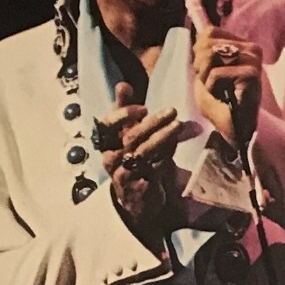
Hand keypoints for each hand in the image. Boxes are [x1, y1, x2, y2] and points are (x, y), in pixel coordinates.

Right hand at [99, 82, 182, 239]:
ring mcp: (123, 174)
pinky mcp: (137, 188)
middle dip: (152, 122)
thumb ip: (124, 111)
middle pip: (130, 137)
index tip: (143, 108)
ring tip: (178, 125)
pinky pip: (153, 168)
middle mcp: (111, 158)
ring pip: (142, 153)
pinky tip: (175, 145)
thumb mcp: (126, 135)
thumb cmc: (131, 161)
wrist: (135, 200)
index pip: (106, 125)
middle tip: (172, 111)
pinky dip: (165, 155)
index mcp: (106, 143)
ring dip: (162, 137)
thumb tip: (122, 84)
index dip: (123, 114)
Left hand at [192, 27, 262, 146]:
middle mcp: (252, 49)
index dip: (199, 53)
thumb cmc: (220, 102)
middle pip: (206, 44)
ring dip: (206, 79)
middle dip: (201, 68)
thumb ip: (202, 51)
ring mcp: (253, 61)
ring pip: (210, 56)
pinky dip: (212, 89)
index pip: (209, 32)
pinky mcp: (251, 75)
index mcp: (242, 44)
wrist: (235, 130)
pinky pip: (216, 74)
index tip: (207, 72)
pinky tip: (224, 98)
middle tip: (213, 85)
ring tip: (218, 91)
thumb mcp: (205, 71)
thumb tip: (198, 33)